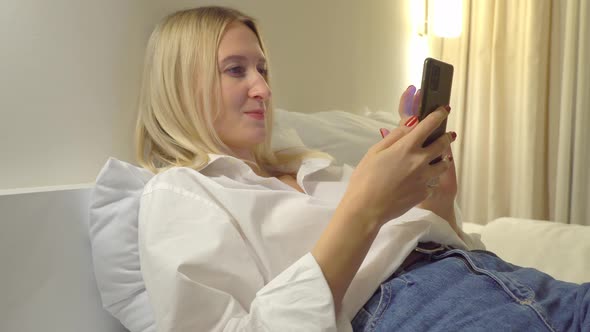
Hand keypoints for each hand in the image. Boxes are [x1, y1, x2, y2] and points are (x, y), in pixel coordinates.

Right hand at [342, 105, 453, 226]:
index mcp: (407, 147)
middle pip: (442, 144)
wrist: (367, 208)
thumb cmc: (365, 178)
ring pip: (443, 164)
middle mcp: (420, 161)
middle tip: (448, 135)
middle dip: (447, 137)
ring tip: (439, 158)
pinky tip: (422, 179)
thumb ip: (395, 136)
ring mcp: (425, 178)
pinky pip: (432, 181)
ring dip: (443, 158)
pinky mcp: (424, 192)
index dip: (439, 115)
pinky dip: (430, 177)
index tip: (444, 110)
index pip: (429, 125)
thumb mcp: (375, 151)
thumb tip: (410, 123)